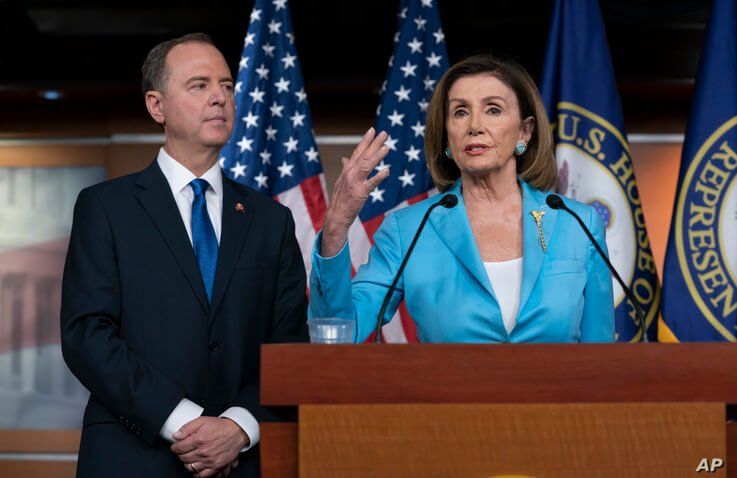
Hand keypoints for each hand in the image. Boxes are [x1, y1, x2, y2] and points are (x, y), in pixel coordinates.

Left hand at [171, 417, 248, 476]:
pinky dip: (196, 473)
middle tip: (183, 451)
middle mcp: (203, 451)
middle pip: (183, 458)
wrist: (237, 432)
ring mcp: (209, 460)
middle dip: (180, 454)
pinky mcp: (216, 466)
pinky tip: (196, 467)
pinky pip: (201, 475)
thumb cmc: (221, 427)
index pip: (179, 448)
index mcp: (198, 439)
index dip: (175, 447)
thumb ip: (187, 427)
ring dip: (187, 463)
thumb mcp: (202, 421)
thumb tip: (176, 435)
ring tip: (189, 458)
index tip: (175, 446)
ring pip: (190, 467)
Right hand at [321, 127, 390, 256]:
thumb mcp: (342, 180)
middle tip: (384, 133)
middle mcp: (350, 173)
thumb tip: (345, 159)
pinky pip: (371, 183)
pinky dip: (379, 176)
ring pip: (368, 166)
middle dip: (374, 143)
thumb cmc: (341, 198)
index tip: (373, 130)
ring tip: (387, 147)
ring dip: (378, 156)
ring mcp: (355, 183)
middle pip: (364, 155)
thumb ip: (346, 168)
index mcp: (347, 169)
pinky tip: (387, 170)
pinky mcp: (360, 193)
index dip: (365, 140)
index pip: (357, 151)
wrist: (336, 215)